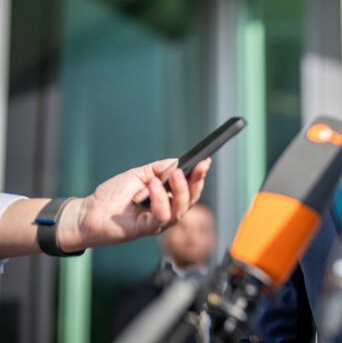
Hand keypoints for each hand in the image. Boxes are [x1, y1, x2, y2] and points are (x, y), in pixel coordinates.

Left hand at [56, 158, 211, 251]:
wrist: (89, 212)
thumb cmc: (112, 195)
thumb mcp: (139, 175)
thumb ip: (158, 169)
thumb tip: (178, 162)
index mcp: (167, 198)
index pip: (189, 188)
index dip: (199, 176)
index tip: (205, 161)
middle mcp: (167, 211)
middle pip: (191, 199)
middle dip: (197, 181)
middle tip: (199, 166)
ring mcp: (158, 222)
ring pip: (180, 208)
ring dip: (179, 189)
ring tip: (174, 174)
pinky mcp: (147, 229)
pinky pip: (162, 215)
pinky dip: (160, 199)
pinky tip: (151, 186)